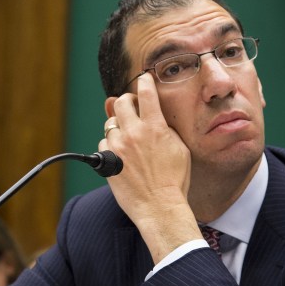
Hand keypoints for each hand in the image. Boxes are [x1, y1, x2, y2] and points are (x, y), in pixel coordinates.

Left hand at [101, 73, 200, 261]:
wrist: (159, 206)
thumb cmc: (174, 180)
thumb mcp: (180, 149)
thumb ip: (166, 129)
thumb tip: (156, 118)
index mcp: (155, 127)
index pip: (146, 94)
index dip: (144, 82)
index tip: (143, 79)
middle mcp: (133, 133)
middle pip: (120, 102)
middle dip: (126, 101)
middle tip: (132, 106)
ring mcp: (118, 147)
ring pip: (110, 124)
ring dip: (119, 126)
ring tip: (129, 138)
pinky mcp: (107, 160)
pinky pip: (104, 143)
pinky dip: (111, 145)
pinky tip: (122, 155)